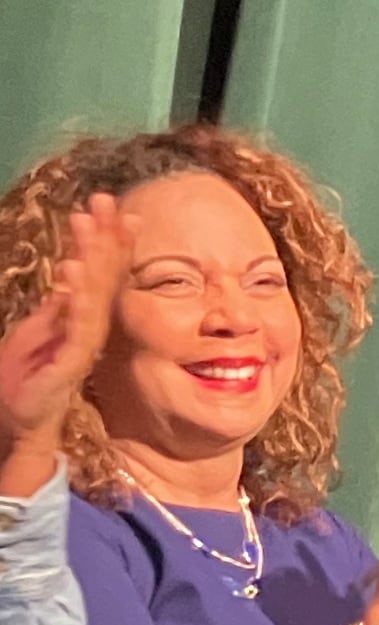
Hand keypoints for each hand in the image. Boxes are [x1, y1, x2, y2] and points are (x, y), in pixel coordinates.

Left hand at [1, 196, 124, 494]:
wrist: (17, 425)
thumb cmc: (25, 382)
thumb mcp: (37, 331)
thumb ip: (59, 304)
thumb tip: (74, 269)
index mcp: (83, 319)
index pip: (104, 274)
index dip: (110, 241)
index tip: (115, 208)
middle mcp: (89, 329)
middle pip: (105, 276)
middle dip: (106, 236)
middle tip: (105, 199)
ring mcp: (83, 344)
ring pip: (95, 294)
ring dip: (94, 257)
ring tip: (90, 223)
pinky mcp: (71, 361)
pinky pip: (77, 323)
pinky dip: (77, 295)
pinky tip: (75, 270)